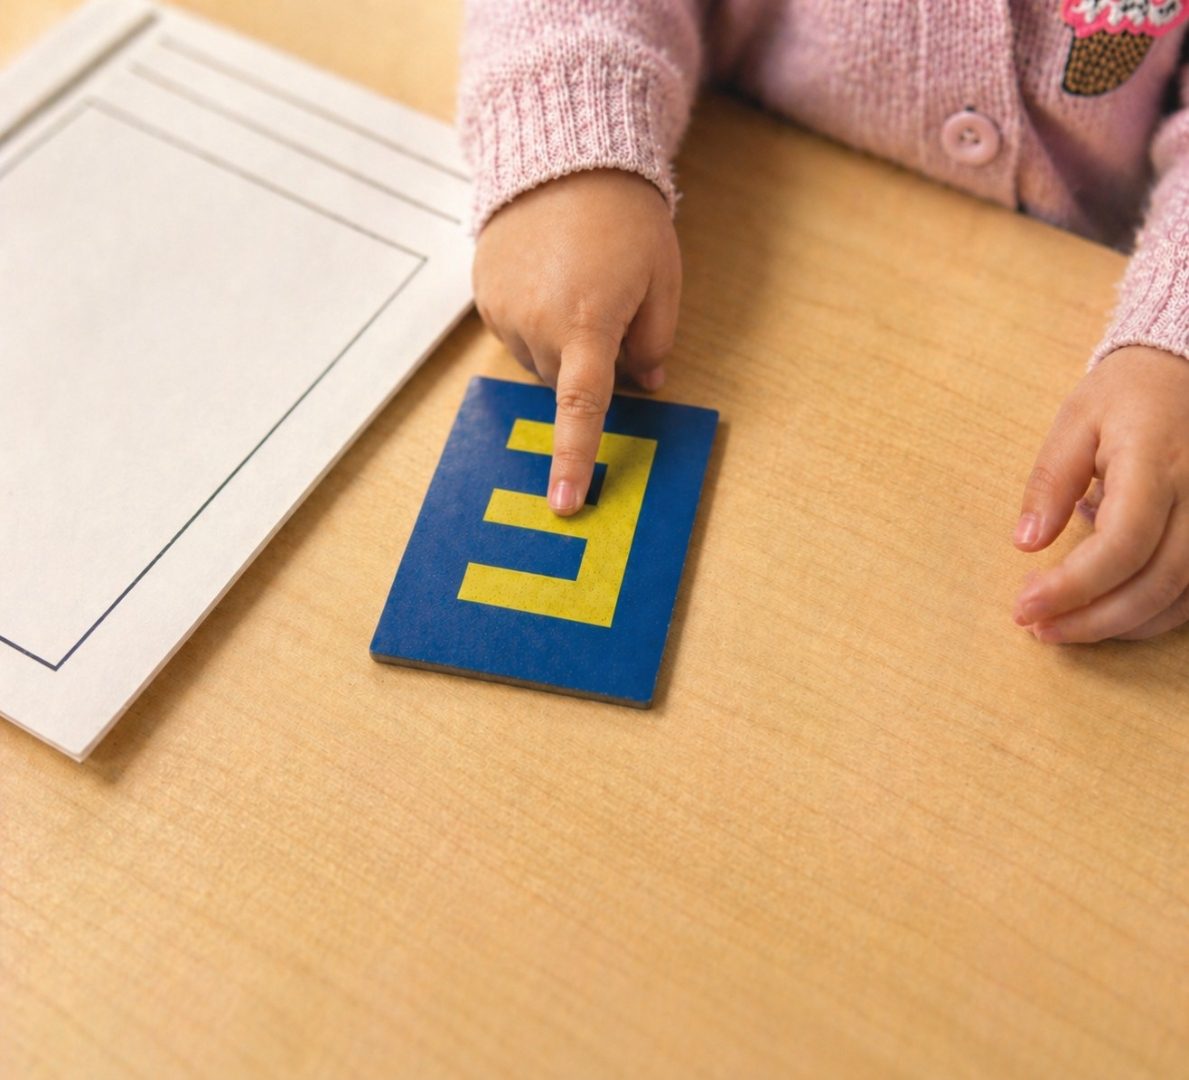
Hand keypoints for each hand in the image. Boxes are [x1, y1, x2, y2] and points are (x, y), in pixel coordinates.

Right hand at [473, 169, 680, 514]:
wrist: (562, 154)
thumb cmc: (625, 217)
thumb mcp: (662, 279)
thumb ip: (654, 342)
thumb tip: (645, 384)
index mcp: (587, 323)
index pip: (581, 409)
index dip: (575, 460)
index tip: (565, 503)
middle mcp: (536, 324)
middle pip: (564, 382)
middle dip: (588, 363)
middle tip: (610, 308)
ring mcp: (503, 310)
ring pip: (537, 360)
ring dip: (559, 343)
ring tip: (576, 284)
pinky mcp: (483, 295)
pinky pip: (514, 332)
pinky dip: (535, 321)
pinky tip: (549, 279)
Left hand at [1013, 345, 1188, 640]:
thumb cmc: (1130, 394)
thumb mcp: (1077, 421)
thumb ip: (1051, 482)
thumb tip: (1025, 542)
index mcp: (1157, 462)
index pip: (1121, 543)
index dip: (1072, 585)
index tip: (1024, 606)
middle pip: (1154, 582)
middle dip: (1090, 618)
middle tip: (1037, 629)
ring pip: (1180, 596)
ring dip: (1119, 624)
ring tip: (1063, 628)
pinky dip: (1153, 615)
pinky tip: (1109, 616)